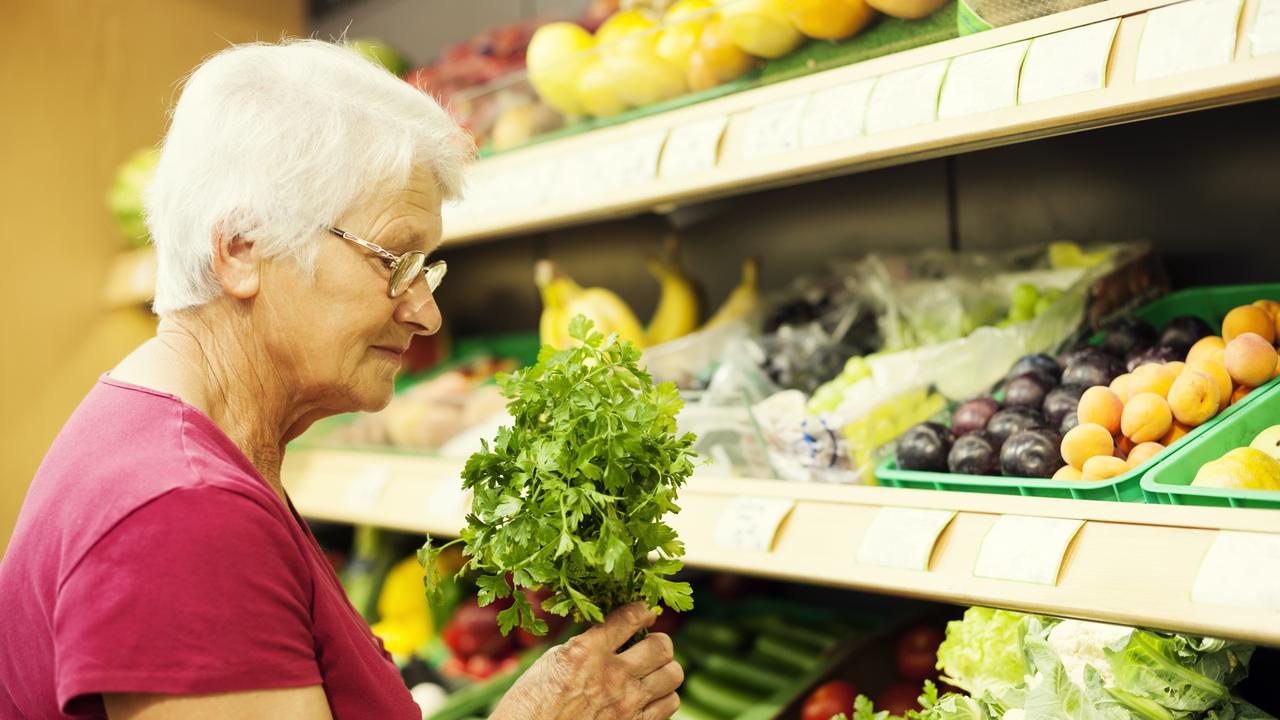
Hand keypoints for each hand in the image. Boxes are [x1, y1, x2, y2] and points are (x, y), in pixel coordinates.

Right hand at [491, 602, 682, 719]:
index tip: (645, 612)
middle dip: (659, 642)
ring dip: (664, 670)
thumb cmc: (531, 702)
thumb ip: (586, 645)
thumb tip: (610, 632)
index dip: (643, 610)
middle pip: (662, 647)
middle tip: (650, 645)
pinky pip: (669, 705)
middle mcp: (612, 676)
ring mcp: (626, 704)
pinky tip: (648, 696)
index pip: (629, 617)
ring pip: (673, 675)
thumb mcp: (553, 661)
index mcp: (587, 652)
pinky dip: (663, 698)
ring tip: (651, 672)